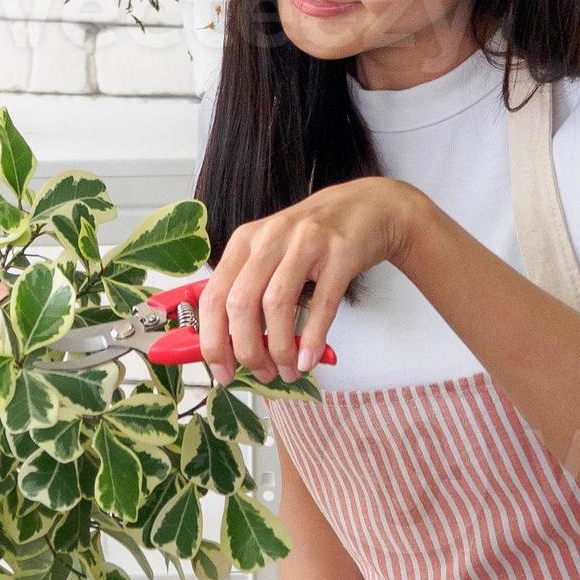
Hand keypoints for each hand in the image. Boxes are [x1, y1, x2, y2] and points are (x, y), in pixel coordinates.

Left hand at [202, 178, 426, 385]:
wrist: (367, 207)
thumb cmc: (314, 238)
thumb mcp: (272, 253)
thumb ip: (250, 292)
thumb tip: (233, 348)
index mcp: (245, 241)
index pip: (213, 296)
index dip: (212, 340)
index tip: (222, 369)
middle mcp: (270, 238)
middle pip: (240, 302)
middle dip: (246, 350)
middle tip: (260, 373)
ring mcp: (305, 243)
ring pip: (276, 304)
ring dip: (279, 348)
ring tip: (288, 370)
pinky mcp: (339, 253)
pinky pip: (321, 303)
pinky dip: (312, 338)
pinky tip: (309, 359)